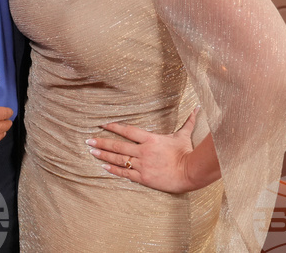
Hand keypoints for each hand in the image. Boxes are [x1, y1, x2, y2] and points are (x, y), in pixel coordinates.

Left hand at [86, 108, 203, 193]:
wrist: (191, 172)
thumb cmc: (187, 153)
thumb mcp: (183, 136)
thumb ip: (187, 122)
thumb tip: (197, 108)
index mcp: (150, 139)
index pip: (127, 131)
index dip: (113, 127)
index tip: (102, 124)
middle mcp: (143, 151)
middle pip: (118, 146)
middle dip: (102, 142)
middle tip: (88, 140)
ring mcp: (142, 165)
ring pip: (119, 160)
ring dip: (104, 156)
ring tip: (92, 152)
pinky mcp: (144, 178)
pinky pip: (126, 173)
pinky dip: (114, 170)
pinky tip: (104, 167)